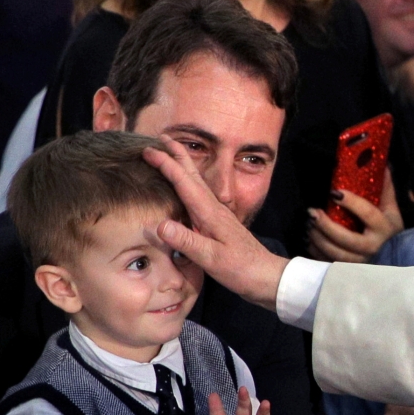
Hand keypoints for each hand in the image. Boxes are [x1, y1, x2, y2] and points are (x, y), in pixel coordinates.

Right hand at [143, 135, 288, 309]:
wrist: (266, 277)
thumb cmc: (241, 269)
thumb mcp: (212, 258)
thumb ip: (187, 241)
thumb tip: (159, 225)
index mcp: (210, 213)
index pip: (184, 182)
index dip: (166, 165)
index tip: (147, 150)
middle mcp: (214, 209)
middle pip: (193, 176)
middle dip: (177, 155)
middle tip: (161, 137)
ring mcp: (218, 216)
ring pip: (197, 184)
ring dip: (183, 167)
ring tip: (170, 155)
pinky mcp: (219, 224)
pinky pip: (199, 197)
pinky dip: (188, 185)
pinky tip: (186, 190)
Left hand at [307, 167, 403, 262]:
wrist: (395, 254)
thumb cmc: (389, 227)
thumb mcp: (390, 208)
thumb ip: (385, 187)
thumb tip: (383, 163)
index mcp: (384, 228)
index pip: (367, 214)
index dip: (351, 203)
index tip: (334, 193)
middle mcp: (373, 247)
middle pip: (347, 239)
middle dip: (327, 226)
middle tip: (313, 212)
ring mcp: (361, 261)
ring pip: (336, 255)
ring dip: (319, 239)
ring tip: (309, 225)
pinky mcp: (349, 270)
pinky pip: (329, 263)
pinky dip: (316, 252)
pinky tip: (309, 239)